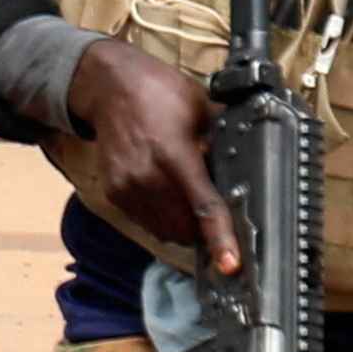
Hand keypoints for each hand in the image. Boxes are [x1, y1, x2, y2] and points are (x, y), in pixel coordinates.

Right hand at [57, 37, 237, 274]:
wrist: (108, 87)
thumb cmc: (159, 92)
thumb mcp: (202, 109)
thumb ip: (221, 141)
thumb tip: (245, 166)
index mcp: (174, 154)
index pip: (203, 205)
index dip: (219, 238)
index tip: (230, 264)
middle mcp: (147, 177)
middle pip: (184, 226)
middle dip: (205, 231)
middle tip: (218, 219)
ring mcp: (127, 187)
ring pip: (165, 229)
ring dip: (184, 227)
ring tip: (191, 204)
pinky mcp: (115, 192)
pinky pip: (146, 220)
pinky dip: (163, 218)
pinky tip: (168, 196)